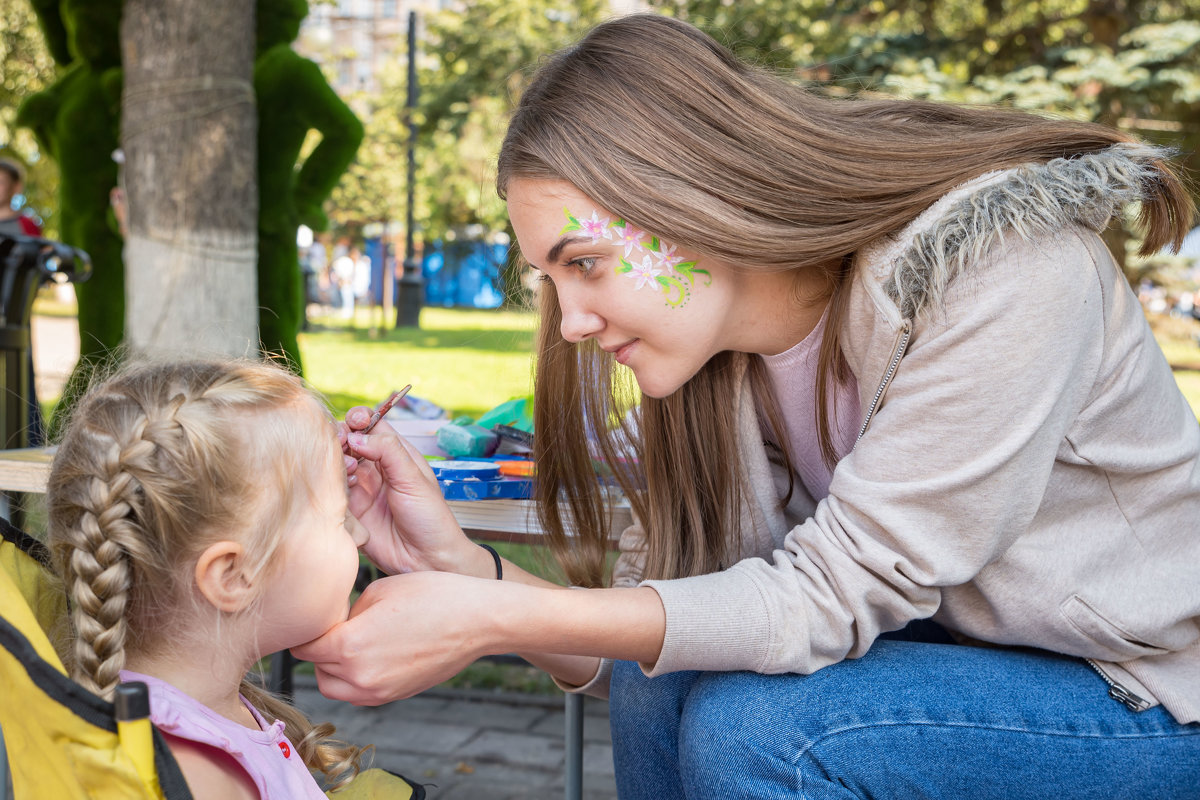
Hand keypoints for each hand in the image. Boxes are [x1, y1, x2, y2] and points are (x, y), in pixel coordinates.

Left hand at [291, 572, 499, 704]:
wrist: (477, 620)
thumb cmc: (434, 596)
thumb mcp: (380, 589)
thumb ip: (347, 611)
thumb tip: (335, 623)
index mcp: (350, 645)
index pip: (304, 647)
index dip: (306, 630)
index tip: (314, 618)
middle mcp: (360, 676)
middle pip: (316, 670)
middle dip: (319, 650)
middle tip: (337, 627)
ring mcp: (380, 691)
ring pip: (336, 688)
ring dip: (335, 669)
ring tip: (354, 642)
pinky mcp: (397, 695)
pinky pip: (361, 694)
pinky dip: (357, 679)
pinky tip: (375, 653)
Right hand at [340, 407, 483, 575]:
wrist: (427, 560)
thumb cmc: (430, 518)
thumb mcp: (414, 479)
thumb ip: (388, 452)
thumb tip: (357, 435)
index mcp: (396, 455)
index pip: (372, 425)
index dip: (360, 418)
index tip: (354, 420)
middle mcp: (376, 469)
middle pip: (348, 442)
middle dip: (341, 437)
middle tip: (341, 442)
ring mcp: (362, 489)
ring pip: (337, 465)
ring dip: (337, 461)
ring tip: (349, 470)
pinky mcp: (351, 511)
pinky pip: (333, 491)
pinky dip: (333, 485)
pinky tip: (344, 489)